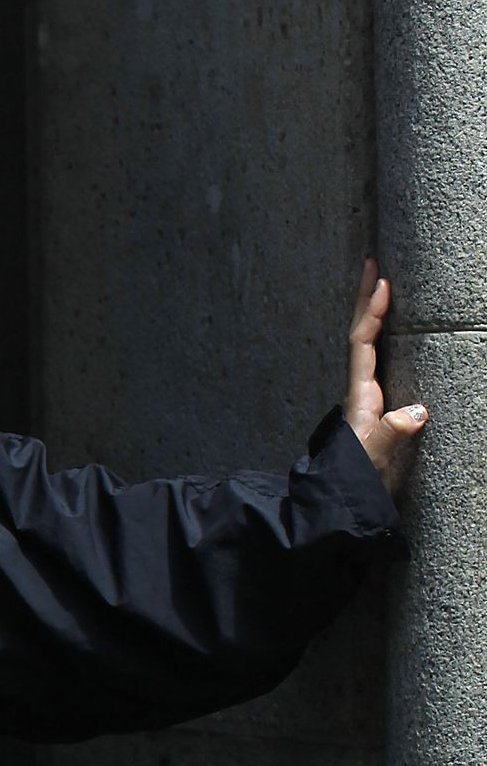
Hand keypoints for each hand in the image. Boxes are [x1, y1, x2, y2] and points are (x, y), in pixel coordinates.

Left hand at [346, 256, 426, 496]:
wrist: (347, 501)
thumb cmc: (360, 478)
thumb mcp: (376, 457)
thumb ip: (393, 434)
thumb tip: (417, 412)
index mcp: (360, 395)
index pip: (362, 344)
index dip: (370, 312)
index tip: (380, 283)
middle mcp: (359, 391)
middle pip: (359, 335)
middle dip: (365, 300)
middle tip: (372, 264)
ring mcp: (365, 396)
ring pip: (365, 345)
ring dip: (370, 314)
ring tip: (378, 284)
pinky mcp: (374, 405)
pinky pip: (375, 359)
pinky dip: (379, 335)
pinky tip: (386, 327)